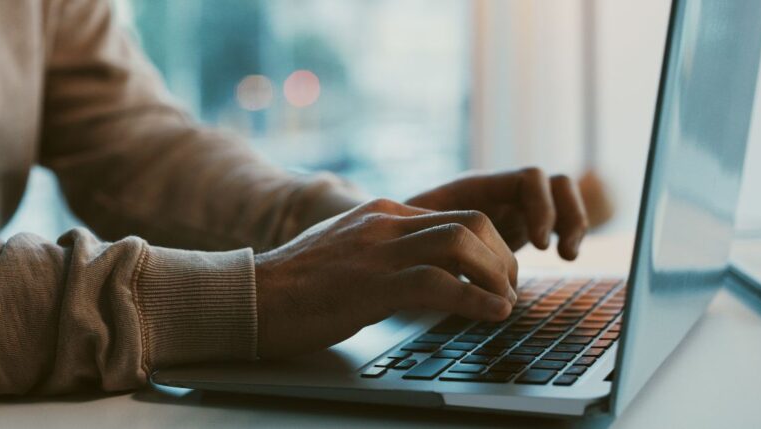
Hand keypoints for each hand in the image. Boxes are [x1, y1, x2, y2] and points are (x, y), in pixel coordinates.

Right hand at [255, 199, 517, 357]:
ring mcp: (378, 251)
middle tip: (509, 288)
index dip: (490, 244)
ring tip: (505, 302)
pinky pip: (439, 283)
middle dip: (502, 256)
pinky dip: (476, 300)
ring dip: (496, 275)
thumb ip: (386, 248)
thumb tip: (425, 267)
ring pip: (461, 244)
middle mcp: (385, 223)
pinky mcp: (371, 285)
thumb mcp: (349, 251)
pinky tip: (492, 314)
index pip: (457, 214)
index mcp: (383, 213)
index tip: (499, 273)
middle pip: (470, 221)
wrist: (251, 296)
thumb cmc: (298, 283)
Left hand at [405, 168, 588, 259]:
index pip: (528, 179)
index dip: (541, 207)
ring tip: (567, 256)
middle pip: (553, 183)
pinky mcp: (517, 225)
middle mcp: (499, 191)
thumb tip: (440, 252)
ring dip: (573, 222)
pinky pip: (556, 218)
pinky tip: (563, 257)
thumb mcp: (413, 234)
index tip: (540, 245)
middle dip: (566, 214)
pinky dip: (566, 233)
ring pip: (560, 197)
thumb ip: (431, 235)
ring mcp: (511, 206)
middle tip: (558, 253)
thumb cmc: (398, 234)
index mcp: (477, 187)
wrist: (393, 237)